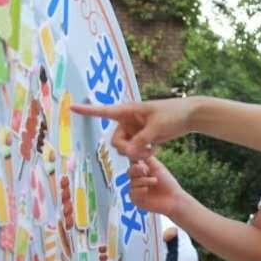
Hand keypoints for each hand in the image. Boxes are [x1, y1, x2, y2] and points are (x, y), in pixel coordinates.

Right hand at [73, 98, 196, 159]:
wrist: (189, 115)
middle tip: (143, 153)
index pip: (104, 111)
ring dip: (137, 153)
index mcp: (128, 111)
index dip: (87, 111)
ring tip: (152, 149)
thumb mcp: (156, 128)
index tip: (71, 107)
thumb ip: (141, 141)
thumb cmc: (173, 114)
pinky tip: (156, 148)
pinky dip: (143, 153)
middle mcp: (128, 121)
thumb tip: (129, 154)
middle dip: (127, 149)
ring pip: (126, 148)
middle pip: (116, 141)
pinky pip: (135, 150)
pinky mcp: (142, 138)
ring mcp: (135, 130)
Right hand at [126, 156, 185, 216]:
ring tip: (155, 181)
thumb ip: (145, 157)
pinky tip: (147, 190)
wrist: (173, 198)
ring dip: (143, 180)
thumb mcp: (156, 166)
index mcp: (143, 170)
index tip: (137, 158)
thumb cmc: (167, 182)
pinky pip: (132, 192)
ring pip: (131, 182)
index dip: (134, 160)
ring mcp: (136, 190)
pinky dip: (139, 190)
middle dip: (136, 169)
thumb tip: (136, 146)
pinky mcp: (136, 199)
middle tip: (144, 170)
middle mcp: (138, 179)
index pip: (133, 163)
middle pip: (129, 171)